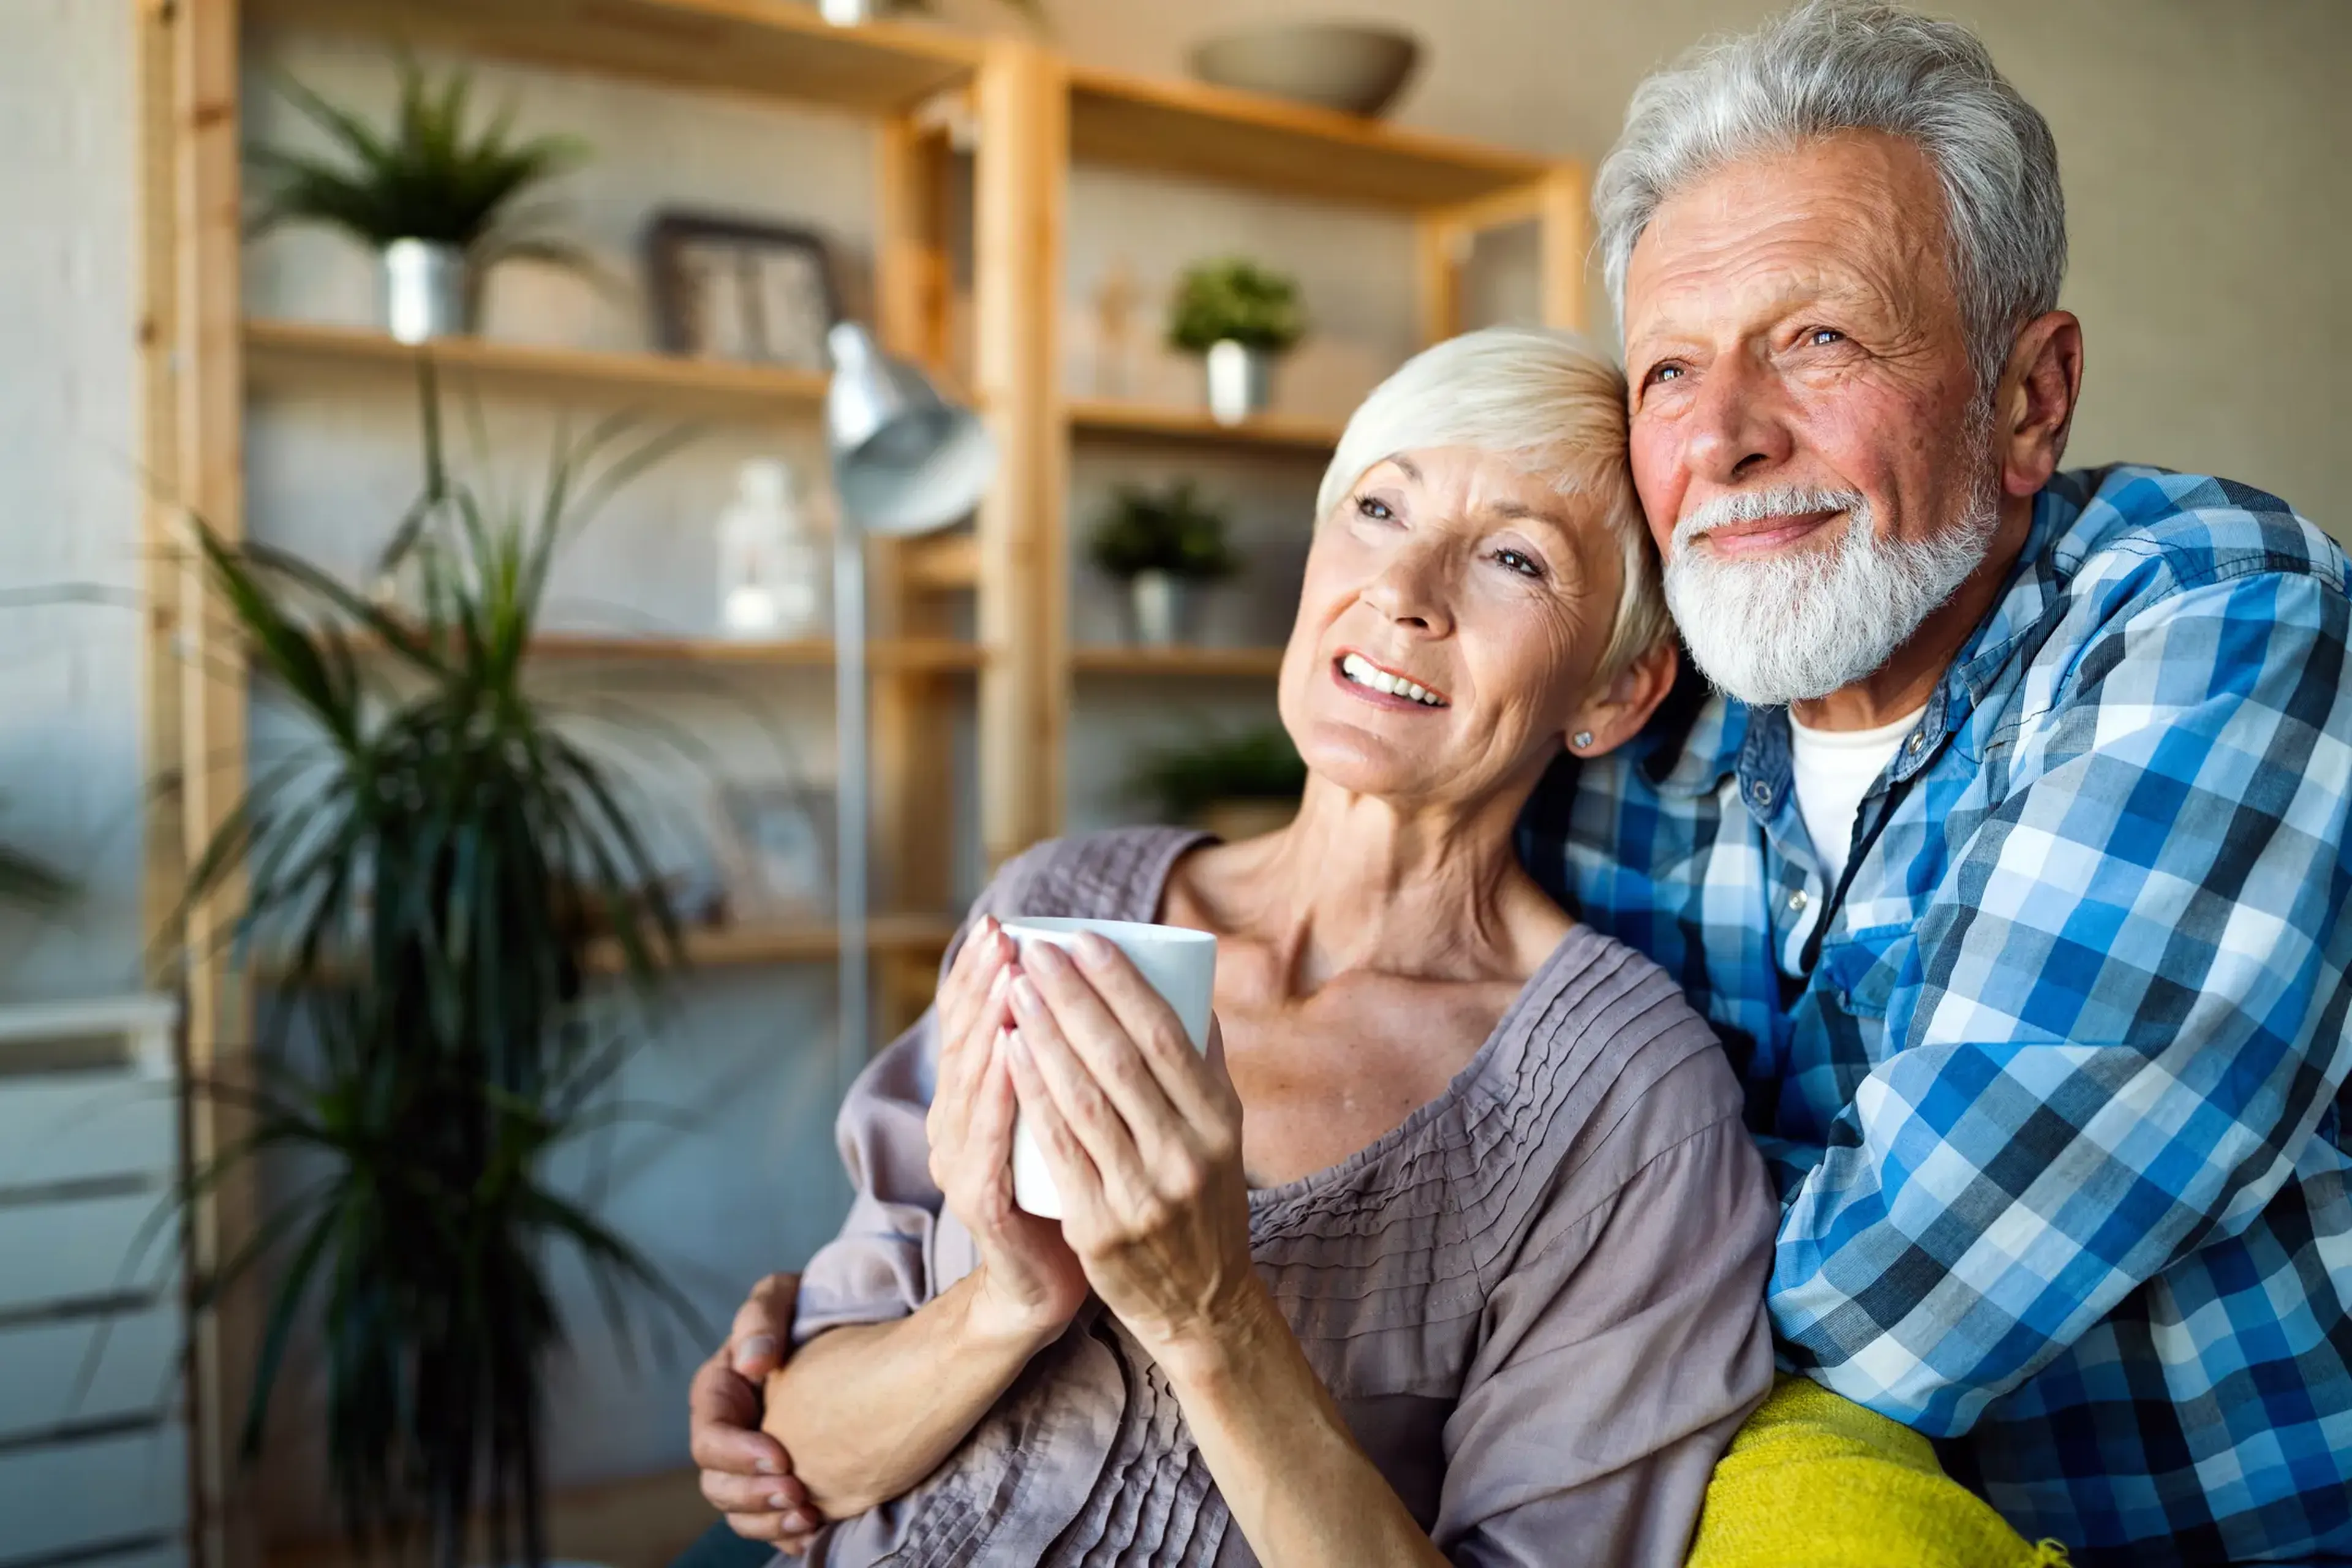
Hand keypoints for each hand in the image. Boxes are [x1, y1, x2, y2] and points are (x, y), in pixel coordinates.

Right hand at [690, 1273, 823, 1551]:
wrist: (853, 1327)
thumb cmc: (808, 1304)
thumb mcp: (780, 1295)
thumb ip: (761, 1318)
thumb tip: (752, 1362)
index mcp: (719, 1394)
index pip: (709, 1438)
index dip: (738, 1455)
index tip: (781, 1457)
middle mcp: (730, 1434)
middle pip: (718, 1484)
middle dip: (753, 1496)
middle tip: (798, 1495)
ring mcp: (753, 1462)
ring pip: (741, 1511)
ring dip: (769, 1522)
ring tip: (808, 1518)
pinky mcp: (783, 1479)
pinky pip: (771, 1522)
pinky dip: (787, 1534)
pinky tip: (815, 1533)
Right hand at [927, 916, 1090, 1345]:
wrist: (1057, 1291)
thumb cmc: (1082, 1195)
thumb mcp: (1072, 1124)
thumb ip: (1080, 1070)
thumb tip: (1145, 994)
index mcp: (975, 1101)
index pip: (968, 1023)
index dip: (979, 972)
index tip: (1006, 923)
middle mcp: (956, 1127)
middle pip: (964, 1041)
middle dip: (984, 983)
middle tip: (1006, 935)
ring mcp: (963, 1165)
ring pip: (973, 1082)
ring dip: (990, 1022)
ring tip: (1013, 973)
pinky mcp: (982, 1203)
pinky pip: (989, 1141)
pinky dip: (1000, 1093)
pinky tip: (1011, 1050)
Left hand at [1002, 934, 1261, 1375]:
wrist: (1202, 1305)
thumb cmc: (1205, 1203)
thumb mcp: (1223, 1137)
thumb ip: (1204, 1069)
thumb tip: (1191, 989)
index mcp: (1220, 1122)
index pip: (1166, 1038)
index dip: (1122, 984)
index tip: (1085, 940)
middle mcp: (1187, 1155)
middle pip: (1119, 1059)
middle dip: (1072, 997)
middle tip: (1035, 951)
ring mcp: (1143, 1194)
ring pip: (1084, 1099)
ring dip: (1044, 1035)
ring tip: (1014, 988)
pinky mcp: (1101, 1229)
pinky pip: (1059, 1149)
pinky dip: (1032, 1095)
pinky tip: (1009, 1053)